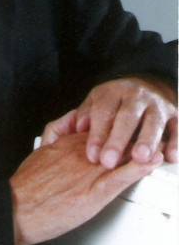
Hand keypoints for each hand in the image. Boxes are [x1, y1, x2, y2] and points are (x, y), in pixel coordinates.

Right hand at [9, 131, 162, 244]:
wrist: (16, 208)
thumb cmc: (24, 189)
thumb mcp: (38, 159)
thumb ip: (54, 149)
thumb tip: (58, 149)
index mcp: (68, 145)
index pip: (99, 131)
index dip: (117, 128)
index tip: (130, 125)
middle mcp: (82, 153)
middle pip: (114, 138)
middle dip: (134, 134)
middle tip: (153, 129)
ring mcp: (89, 171)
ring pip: (122, 154)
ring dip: (142, 147)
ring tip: (160, 142)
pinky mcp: (94, 192)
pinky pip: (121, 176)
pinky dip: (138, 167)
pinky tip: (151, 162)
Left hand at [41, 76, 176, 168]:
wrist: (150, 83)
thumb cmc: (117, 101)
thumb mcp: (97, 100)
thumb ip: (85, 114)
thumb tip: (76, 129)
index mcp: (113, 92)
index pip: (103, 112)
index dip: (97, 134)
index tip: (91, 155)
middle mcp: (136, 96)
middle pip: (127, 117)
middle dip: (118, 139)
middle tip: (109, 161)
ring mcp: (157, 105)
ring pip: (153, 122)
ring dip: (147, 140)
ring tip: (139, 158)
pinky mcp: (176, 115)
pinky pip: (177, 128)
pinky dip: (175, 142)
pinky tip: (171, 157)